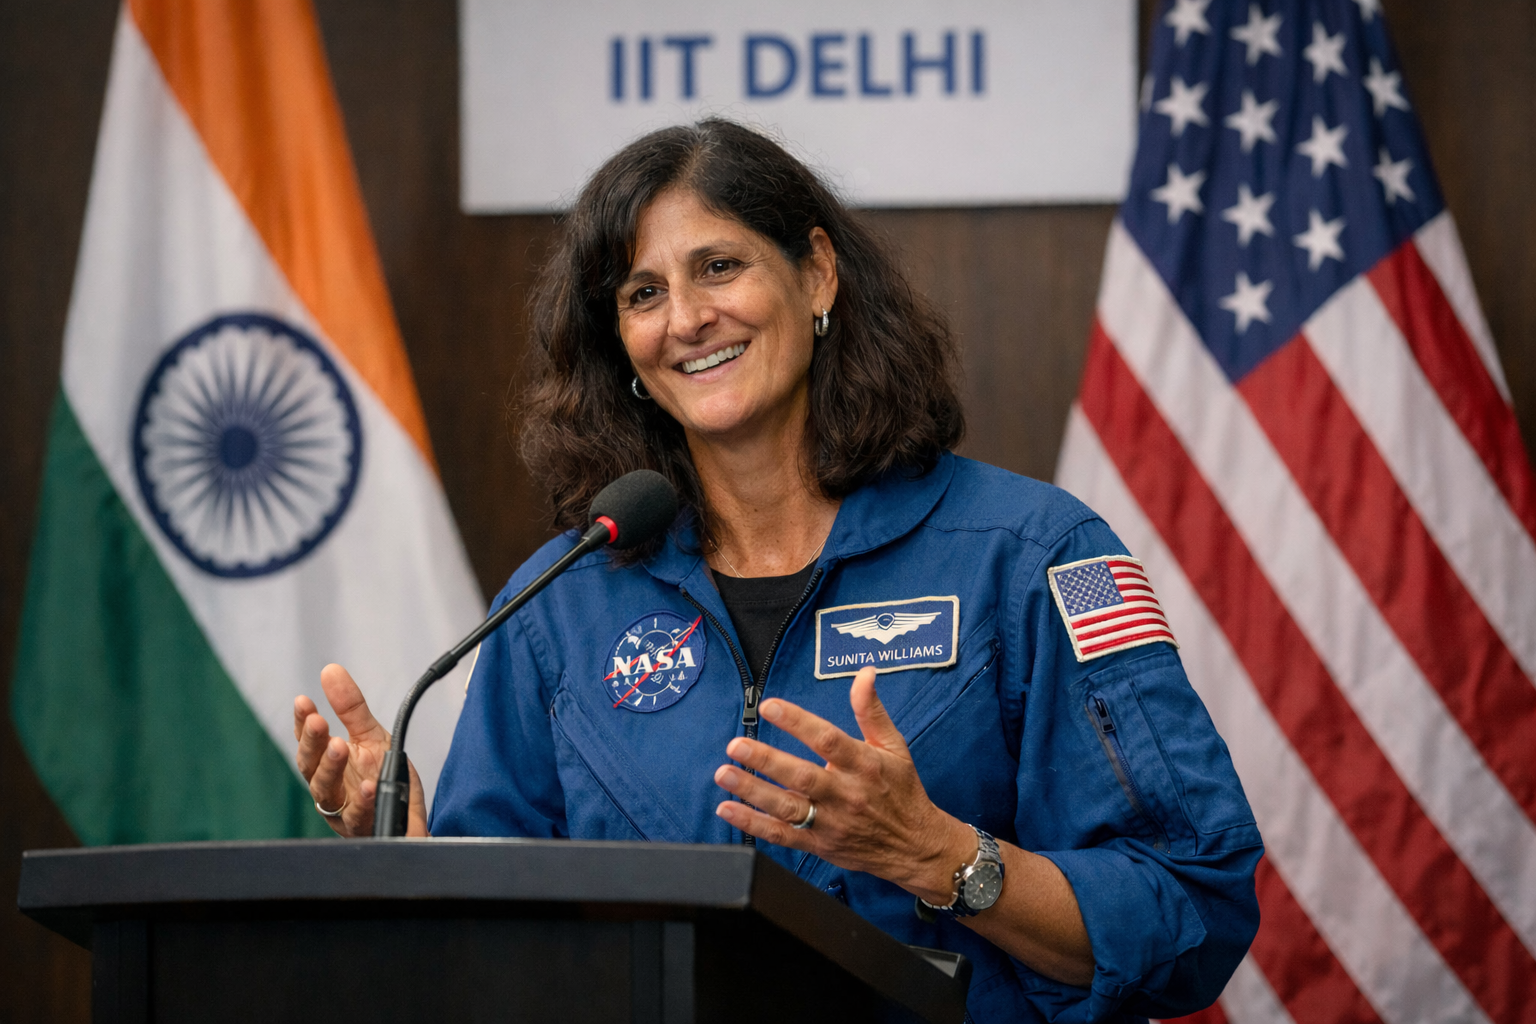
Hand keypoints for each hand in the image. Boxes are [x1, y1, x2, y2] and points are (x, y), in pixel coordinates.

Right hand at [293, 664, 427, 837]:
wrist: (409, 816)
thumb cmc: (383, 776)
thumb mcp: (371, 736)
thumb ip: (351, 708)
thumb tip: (330, 670)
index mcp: (327, 764)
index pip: (308, 741)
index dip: (302, 722)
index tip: (302, 701)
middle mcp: (329, 787)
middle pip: (310, 766)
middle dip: (312, 744)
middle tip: (318, 722)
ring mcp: (342, 811)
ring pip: (326, 792)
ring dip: (330, 769)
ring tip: (338, 746)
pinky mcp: (362, 828)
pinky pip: (357, 817)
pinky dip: (361, 802)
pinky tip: (367, 785)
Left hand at [712, 666, 973, 902]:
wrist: (915, 846)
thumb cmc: (902, 791)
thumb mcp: (894, 746)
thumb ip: (871, 710)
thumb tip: (864, 673)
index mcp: (864, 765)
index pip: (828, 739)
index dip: (798, 721)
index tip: (770, 705)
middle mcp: (846, 794)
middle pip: (802, 776)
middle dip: (766, 760)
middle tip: (736, 745)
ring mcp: (831, 822)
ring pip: (787, 808)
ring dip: (752, 791)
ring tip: (724, 773)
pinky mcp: (819, 845)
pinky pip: (782, 835)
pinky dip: (753, 825)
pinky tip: (728, 810)